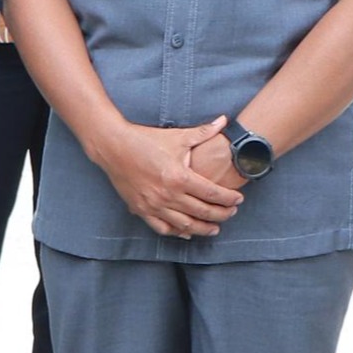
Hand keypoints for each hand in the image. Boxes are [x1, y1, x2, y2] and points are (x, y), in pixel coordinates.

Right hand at [92, 118, 243, 239]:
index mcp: (179, 177)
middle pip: (202, 212)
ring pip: (185, 225)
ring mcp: (154, 205)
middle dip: (221, 215)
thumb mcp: (177, 136)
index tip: (239, 199)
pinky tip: (187, 232)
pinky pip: (163, 228)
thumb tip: (224, 120)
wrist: (113, 147)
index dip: (229, 199)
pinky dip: (177, 232)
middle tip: (232, 213)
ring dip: (203, 228)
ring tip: (215, 228)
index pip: (212, 194)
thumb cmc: (146, 140)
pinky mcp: (141, 210)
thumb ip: (203, 132)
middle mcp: (168, 195)